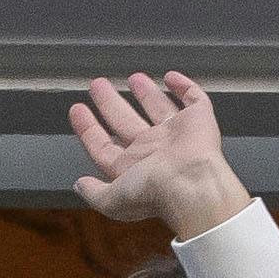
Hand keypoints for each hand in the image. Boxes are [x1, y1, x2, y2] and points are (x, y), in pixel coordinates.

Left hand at [68, 72, 250, 240]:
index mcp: (132, 167)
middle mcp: (153, 151)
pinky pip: (193, 99)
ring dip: (145, 94)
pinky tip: (172, 77)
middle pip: (126, 122)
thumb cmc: (155, 192)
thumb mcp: (111, 200)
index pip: (104, 145)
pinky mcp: (200, 120)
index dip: (88, 128)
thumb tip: (79, 186)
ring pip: (157, 108)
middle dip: (110, 103)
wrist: (192, 183)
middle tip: (98, 86)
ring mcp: (176, 135)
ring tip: (132, 78)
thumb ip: (94, 193)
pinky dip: (184, 86)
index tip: (78, 111)